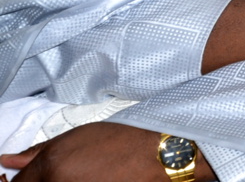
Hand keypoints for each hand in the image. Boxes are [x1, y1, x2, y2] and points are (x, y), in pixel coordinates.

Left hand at [0, 122, 214, 181]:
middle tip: (56, 175)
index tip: (20, 176)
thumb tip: (9, 161)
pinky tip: (90, 181)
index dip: (16, 181)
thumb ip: (38, 152)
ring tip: (78, 177)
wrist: (161, 156)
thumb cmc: (124, 140)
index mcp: (51, 168)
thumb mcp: (77, 136)